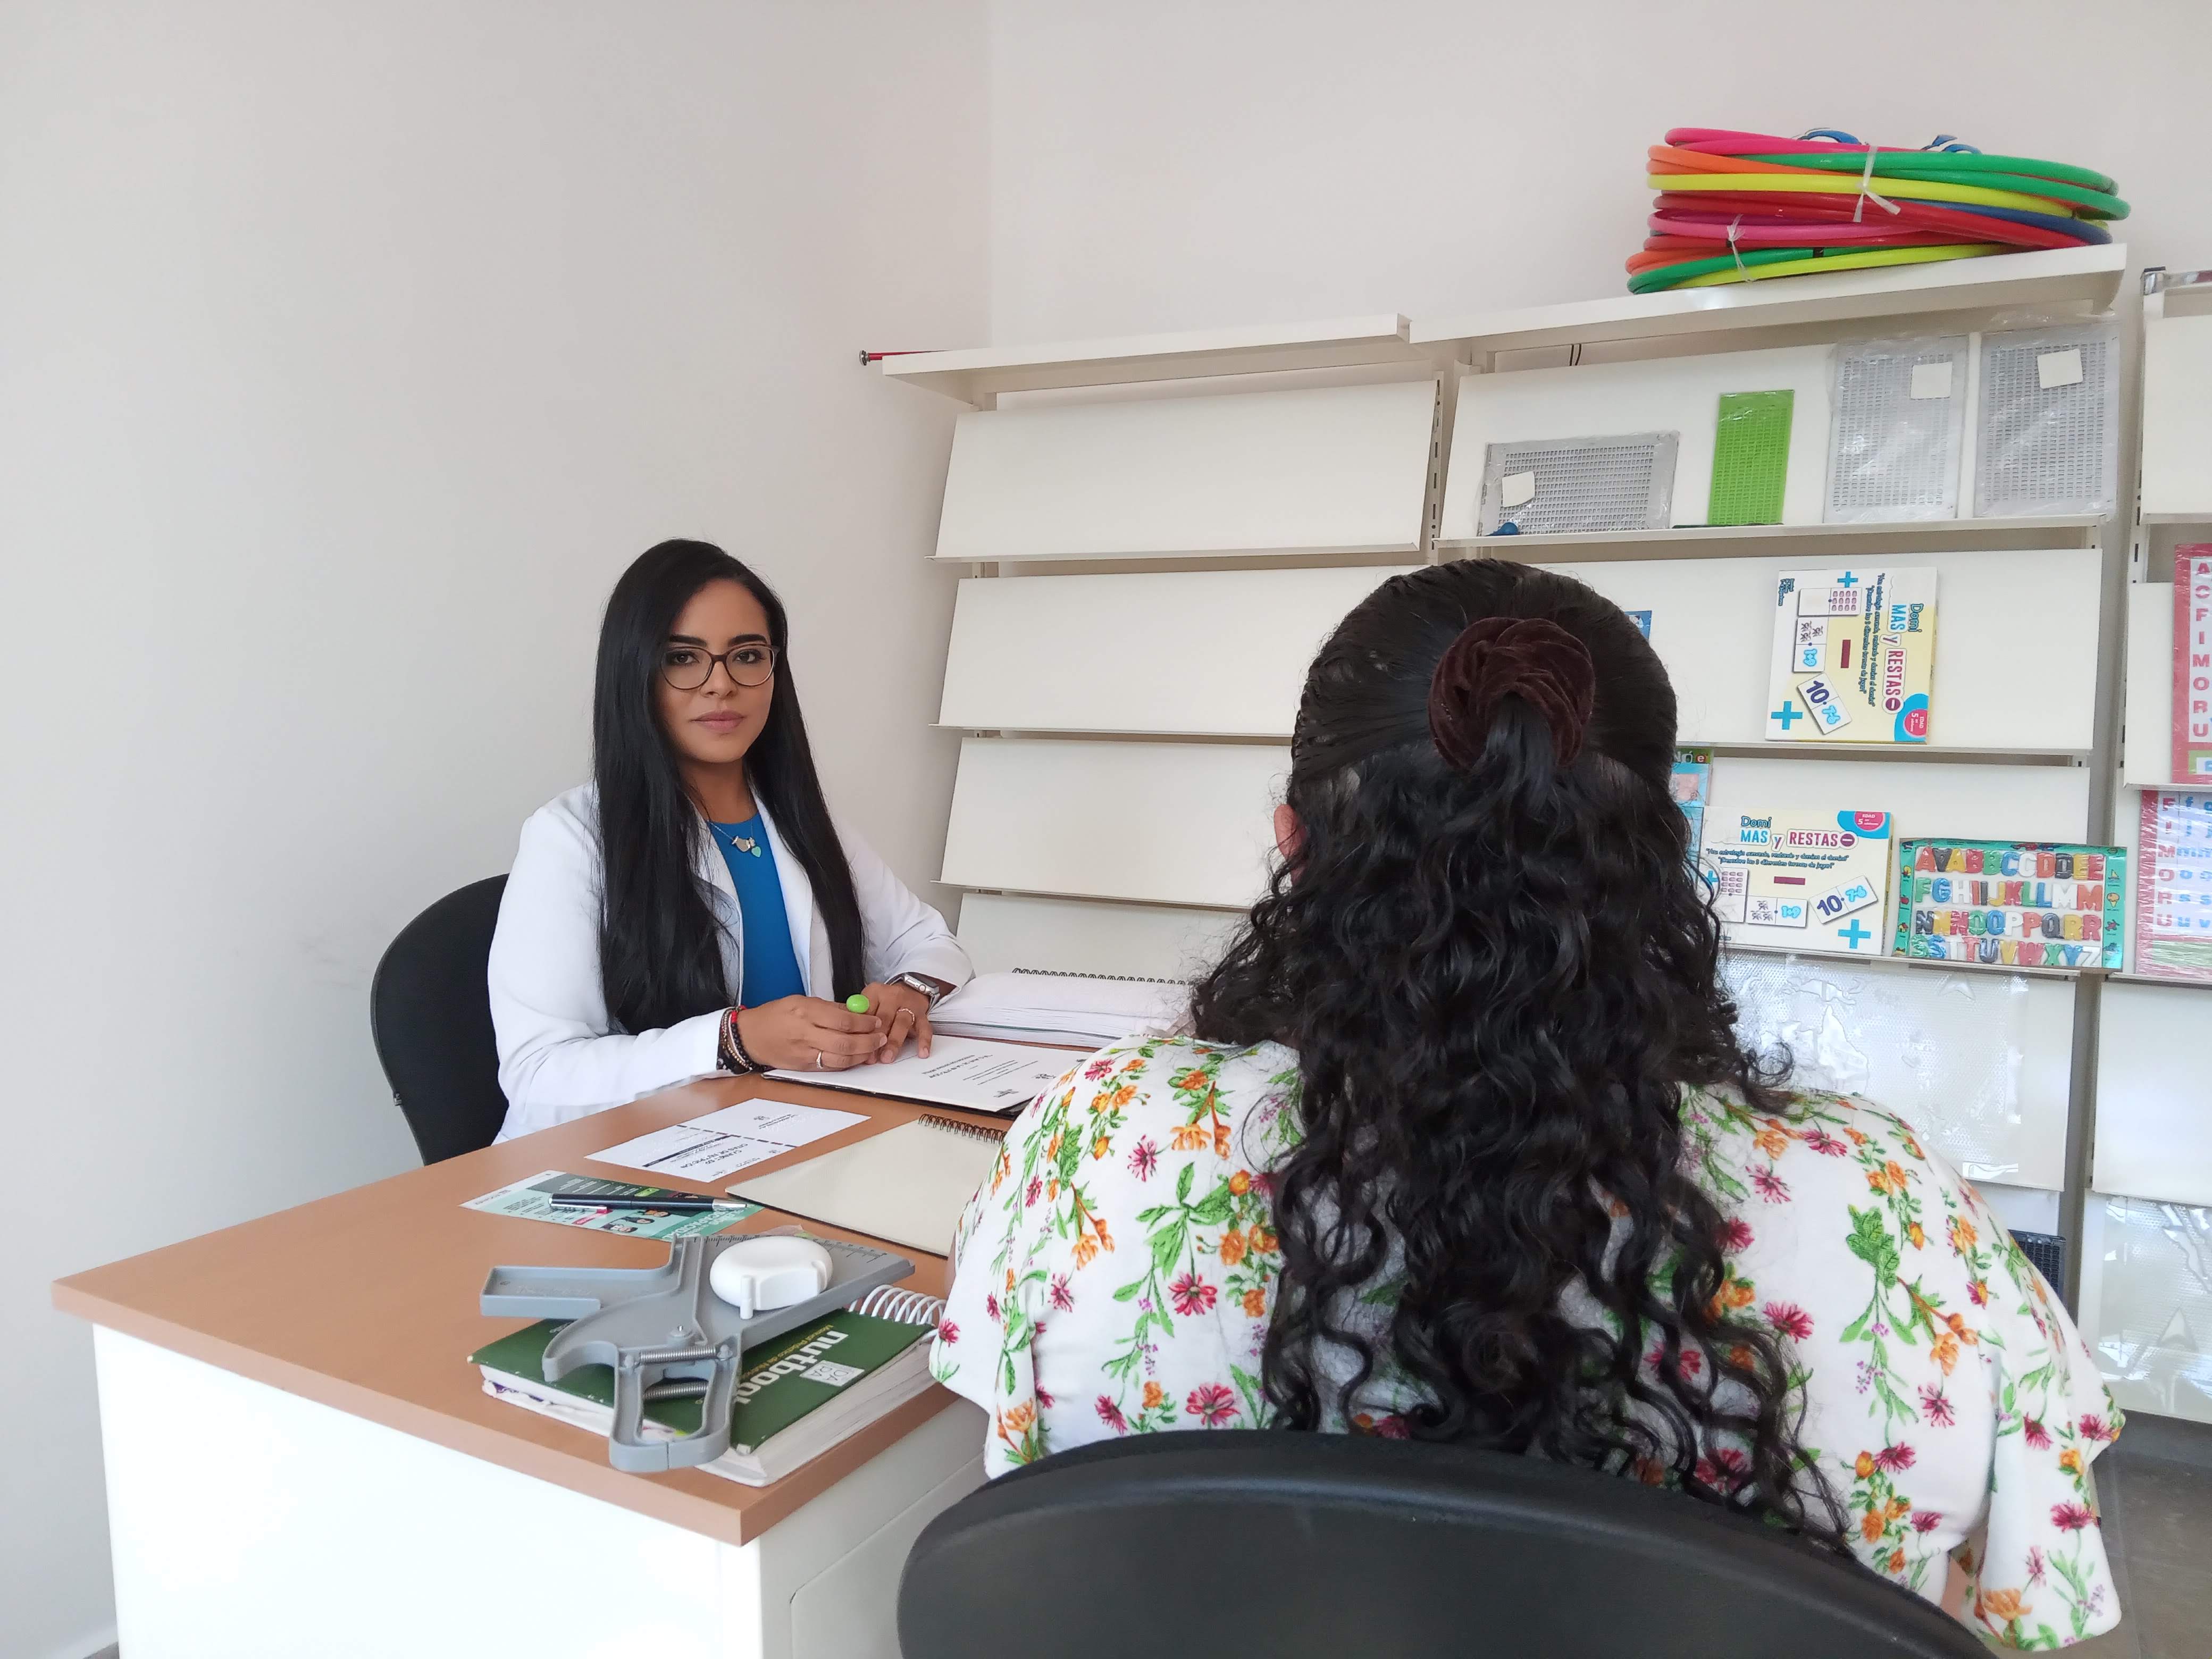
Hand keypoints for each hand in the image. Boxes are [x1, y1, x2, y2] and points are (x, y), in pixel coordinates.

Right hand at [734, 997, 883, 1071]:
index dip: (864, 1022)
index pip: (842, 1020)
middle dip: (868, 1040)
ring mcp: (805, 1053)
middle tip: (881, 1037)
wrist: (749, 1037)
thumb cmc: (774, 1015)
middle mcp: (806, 1034)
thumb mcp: (800, 1000)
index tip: (876, 1021)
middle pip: (845, 1042)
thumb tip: (855, 1011)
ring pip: (841, 1058)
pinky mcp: (804, 1067)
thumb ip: (829, 1007)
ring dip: (862, 1054)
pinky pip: (831, 1066)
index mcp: (805, 1013)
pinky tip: (858, 1057)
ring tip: (875, 1048)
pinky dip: (848, 1063)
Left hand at [857, 981, 934, 1063]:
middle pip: (884, 1018)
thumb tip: (852, 1038)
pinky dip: (924, 1041)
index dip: (862, 1030)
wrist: (910, 990)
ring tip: (888, 1057)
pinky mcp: (922, 1015)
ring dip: (894, 1042)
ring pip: (902, 1023)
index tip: (858, 1044)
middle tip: (871, 1056)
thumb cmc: (885, 1001)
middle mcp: (893, 996)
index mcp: (876, 992)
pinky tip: (921, 1052)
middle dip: (877, 1039)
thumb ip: (860, 1016)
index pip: (867, 1011)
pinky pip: (925, 1028)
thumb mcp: (869, 1002)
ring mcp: (909, 1006)